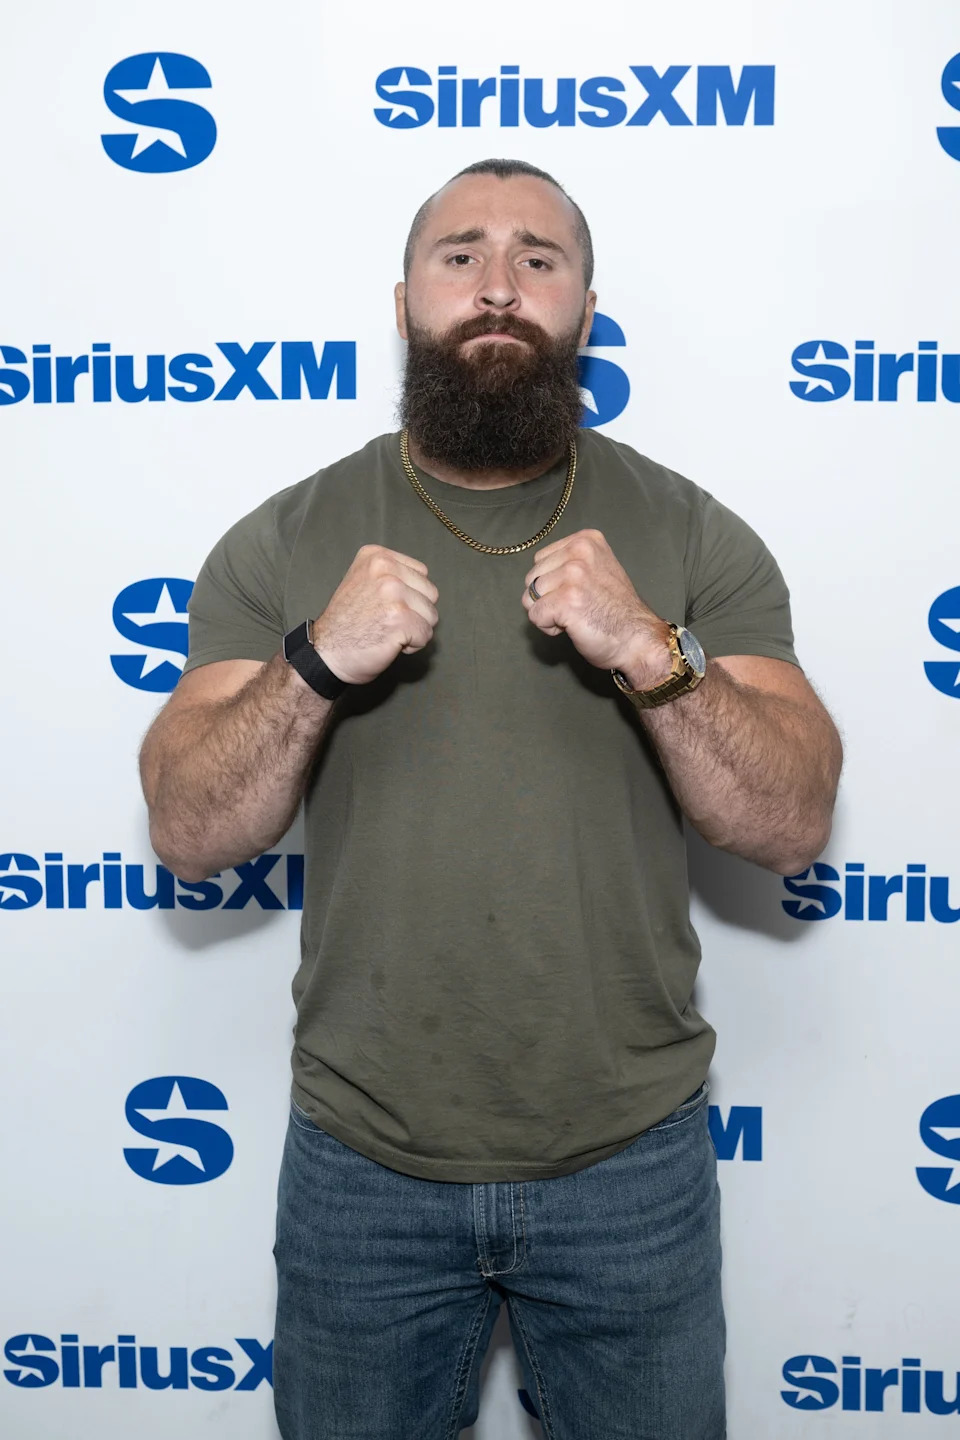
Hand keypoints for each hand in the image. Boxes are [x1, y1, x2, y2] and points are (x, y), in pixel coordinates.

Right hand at [312, 545, 438, 684]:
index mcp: (377, 556)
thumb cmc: (345, 624)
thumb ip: (391, 576)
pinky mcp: (400, 618)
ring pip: (431, 615)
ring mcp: (393, 593)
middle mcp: (385, 569)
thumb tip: (422, 587)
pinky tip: (390, 643)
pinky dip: (412, 645)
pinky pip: (425, 634)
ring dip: (415, 630)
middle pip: (431, 593)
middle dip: (416, 612)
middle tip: (386, 621)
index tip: (385, 606)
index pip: (421, 573)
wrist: (325, 652)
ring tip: (387, 631)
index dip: (410, 595)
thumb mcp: (363, 582)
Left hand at [522, 529, 672, 685]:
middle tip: (577, 607)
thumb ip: (570, 564)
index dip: (553, 582)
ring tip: (575, 616)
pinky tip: (571, 626)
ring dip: (547, 613)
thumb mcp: (598, 569)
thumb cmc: (617, 610)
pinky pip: (535, 615)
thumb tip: (537, 576)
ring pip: (530, 597)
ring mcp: (573, 575)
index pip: (541, 559)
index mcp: (586, 540)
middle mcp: (579, 551)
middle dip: (546, 597)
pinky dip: (548, 627)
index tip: (578, 592)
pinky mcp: (565, 600)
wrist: (637, 638)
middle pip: (532, 577)